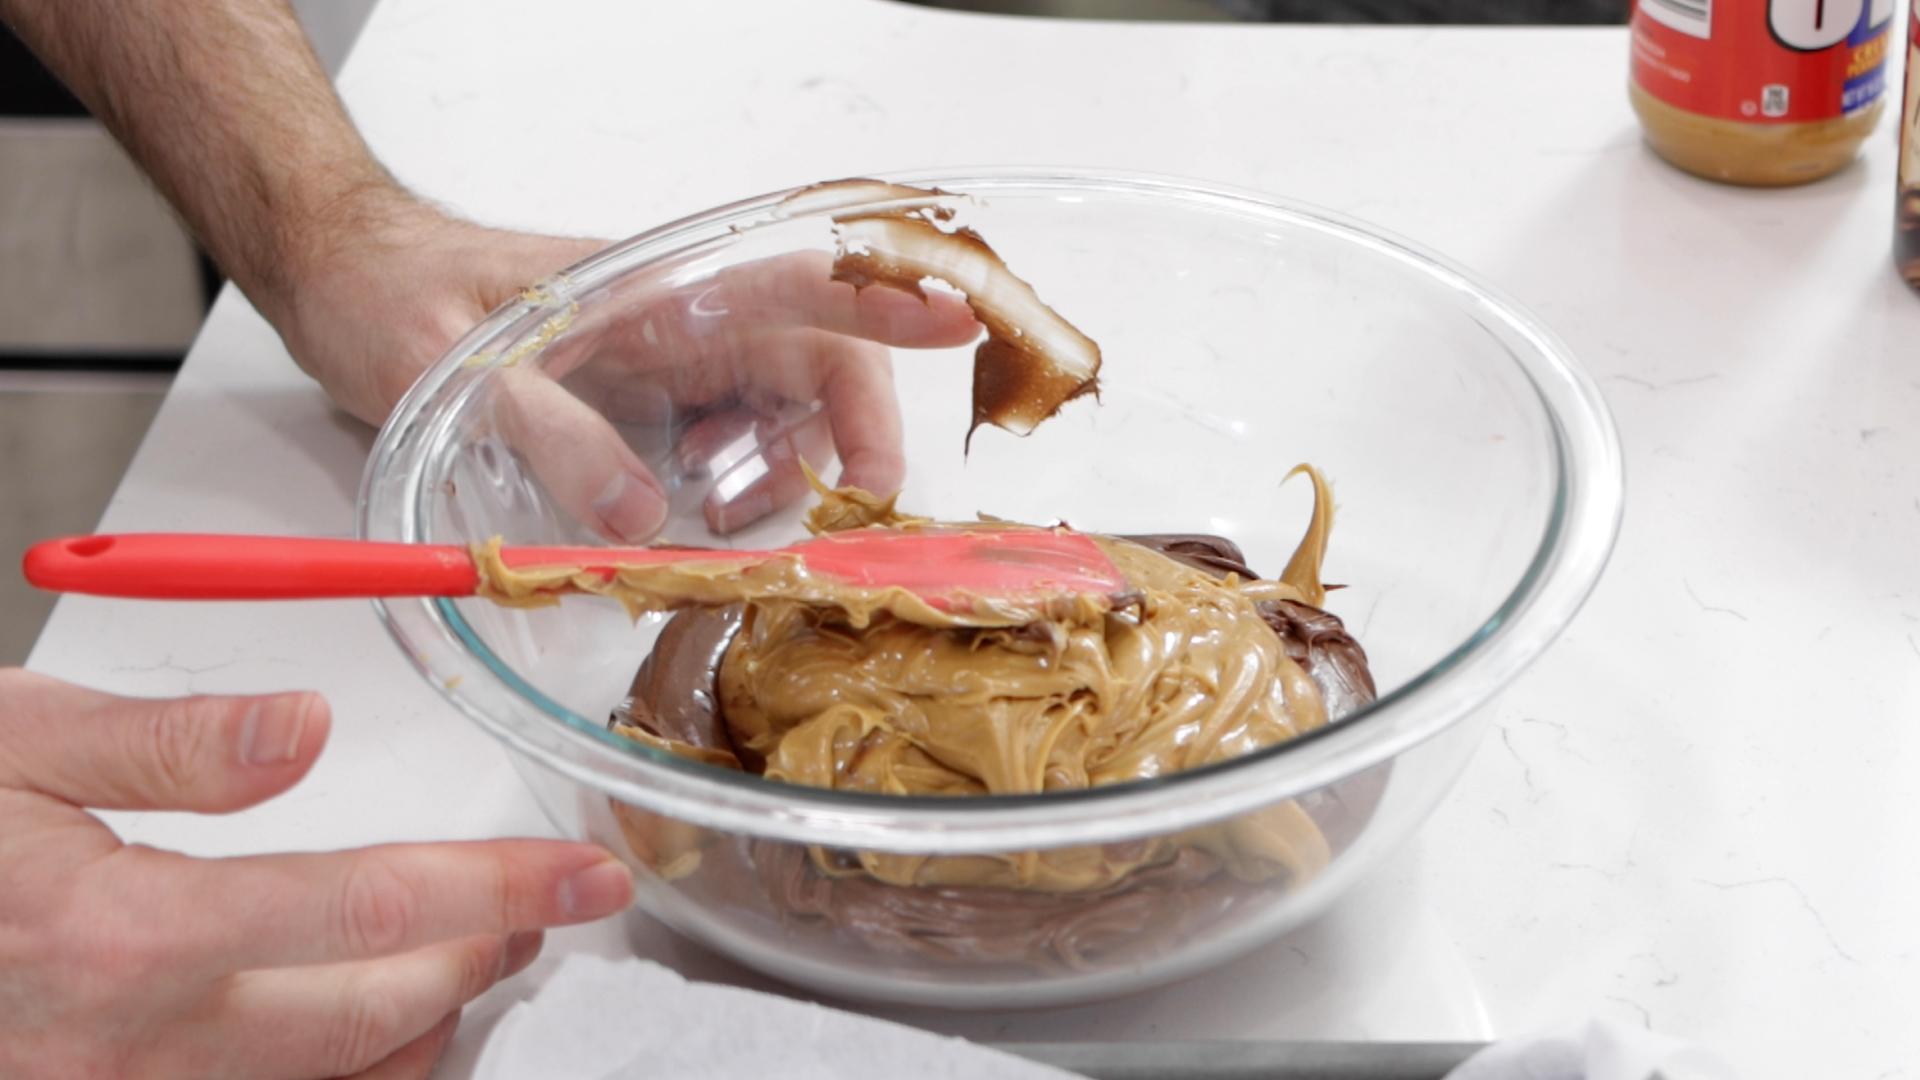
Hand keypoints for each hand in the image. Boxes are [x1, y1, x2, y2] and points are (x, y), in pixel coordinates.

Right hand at [0, 668, 634, 1078]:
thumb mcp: (6, 742)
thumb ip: (162, 744)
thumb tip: (299, 733)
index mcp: (122, 936)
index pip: (374, 910)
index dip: (502, 888)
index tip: (586, 875)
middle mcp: (129, 1052)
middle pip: (376, 1021)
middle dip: (478, 956)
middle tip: (533, 905)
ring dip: (424, 1027)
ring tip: (468, 958)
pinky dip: (343, 1076)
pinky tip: (360, 1029)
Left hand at [260, 189, 979, 541]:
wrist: (343, 279)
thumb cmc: (396, 291)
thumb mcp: (456, 364)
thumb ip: (552, 432)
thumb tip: (644, 520)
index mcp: (655, 291)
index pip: (798, 289)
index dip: (885, 305)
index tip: (960, 324)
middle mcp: (682, 324)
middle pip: (821, 371)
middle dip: (851, 443)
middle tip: (843, 516)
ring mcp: (671, 363)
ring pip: (783, 418)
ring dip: (784, 475)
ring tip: (728, 516)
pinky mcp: (650, 403)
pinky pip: (732, 446)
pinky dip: (737, 485)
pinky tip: (690, 508)